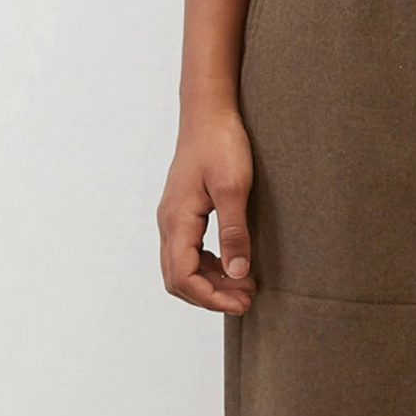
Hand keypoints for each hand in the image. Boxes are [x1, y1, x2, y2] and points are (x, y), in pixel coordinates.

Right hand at [158, 107, 255, 312]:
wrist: (208, 113)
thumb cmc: (221, 143)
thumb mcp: (234, 187)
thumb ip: (234, 231)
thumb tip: (237, 272)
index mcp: (177, 220)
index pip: (182, 277)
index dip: (210, 298)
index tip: (241, 303)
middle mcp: (168, 222)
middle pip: (177, 279)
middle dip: (210, 296)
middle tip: (247, 300)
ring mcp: (173, 218)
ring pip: (181, 268)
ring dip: (211, 283)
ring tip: (245, 287)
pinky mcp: (183, 213)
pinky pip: (188, 252)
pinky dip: (208, 267)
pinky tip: (233, 265)